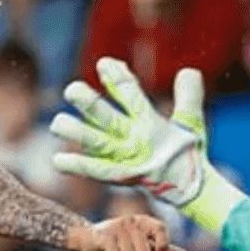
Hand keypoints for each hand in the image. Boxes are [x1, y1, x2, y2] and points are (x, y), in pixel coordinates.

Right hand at [53, 60, 243, 231]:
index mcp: (143, 118)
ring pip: (95, 141)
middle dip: (89, 103)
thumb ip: (189, 98)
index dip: (117, 77)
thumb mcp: (189, 123)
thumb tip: (189, 72)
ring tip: (58, 123)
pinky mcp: (124, 176)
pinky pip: (99, 170)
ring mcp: (124, 155)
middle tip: (73, 90)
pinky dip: (80, 166)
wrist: (191, 186)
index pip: (127, 92)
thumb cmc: (186, 154)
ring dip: (77, 133)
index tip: (105, 64)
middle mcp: (128, 134)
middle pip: (104, 115)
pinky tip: (58, 160)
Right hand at [67, 210, 186, 250]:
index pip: (160, 228)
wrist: (88, 237)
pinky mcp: (102, 236)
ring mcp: (116, 228)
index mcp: (142, 221)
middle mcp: (130, 221)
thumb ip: (163, 249)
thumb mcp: (143, 243)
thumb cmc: (120, 241)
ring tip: (115, 249)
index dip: (164, 241)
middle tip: (125, 249)